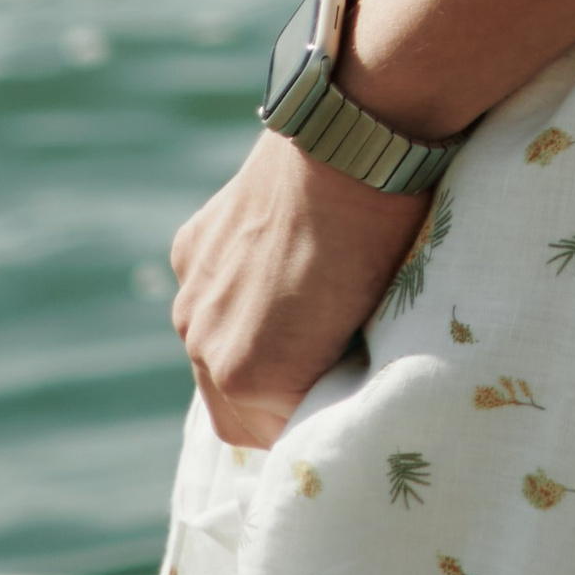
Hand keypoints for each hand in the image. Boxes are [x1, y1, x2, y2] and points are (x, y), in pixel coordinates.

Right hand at [168, 132, 425, 449]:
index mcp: (251, 379)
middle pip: (235, 404)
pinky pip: (206, 294)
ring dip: (249, 341)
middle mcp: (204, 345)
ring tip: (303, 304)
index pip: (276, 437)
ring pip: (212, 351)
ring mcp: (191, 293)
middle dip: (276, 390)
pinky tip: (276, 259)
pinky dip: (233, 291)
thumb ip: (328, 374)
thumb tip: (327, 387)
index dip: (312, 415)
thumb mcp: (369, 329)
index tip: (345, 390)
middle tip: (328, 354)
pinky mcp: (189, 247)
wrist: (355, 138)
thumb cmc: (385, 238)